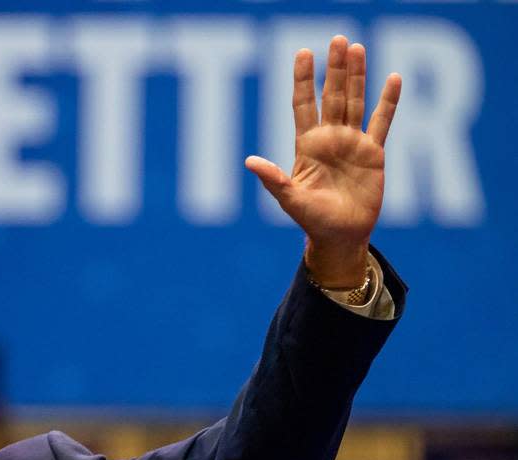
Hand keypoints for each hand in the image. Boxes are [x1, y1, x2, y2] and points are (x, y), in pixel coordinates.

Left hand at [245, 35, 401, 287]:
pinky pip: (382, 121)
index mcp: (307, 146)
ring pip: (354, 101)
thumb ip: (273, 179)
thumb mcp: (291, 200)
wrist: (341, 236)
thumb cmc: (312, 220)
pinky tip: (393, 78)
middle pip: (331, 95)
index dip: (303, 79)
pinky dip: (388, 101)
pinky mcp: (373, 153)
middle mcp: (329, 139)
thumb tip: (249, 161)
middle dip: (334, 68)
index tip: (303, 52)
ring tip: (357, 47)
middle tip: (337, 39)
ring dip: (357, 76)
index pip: (303, 104)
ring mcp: (352, 143)